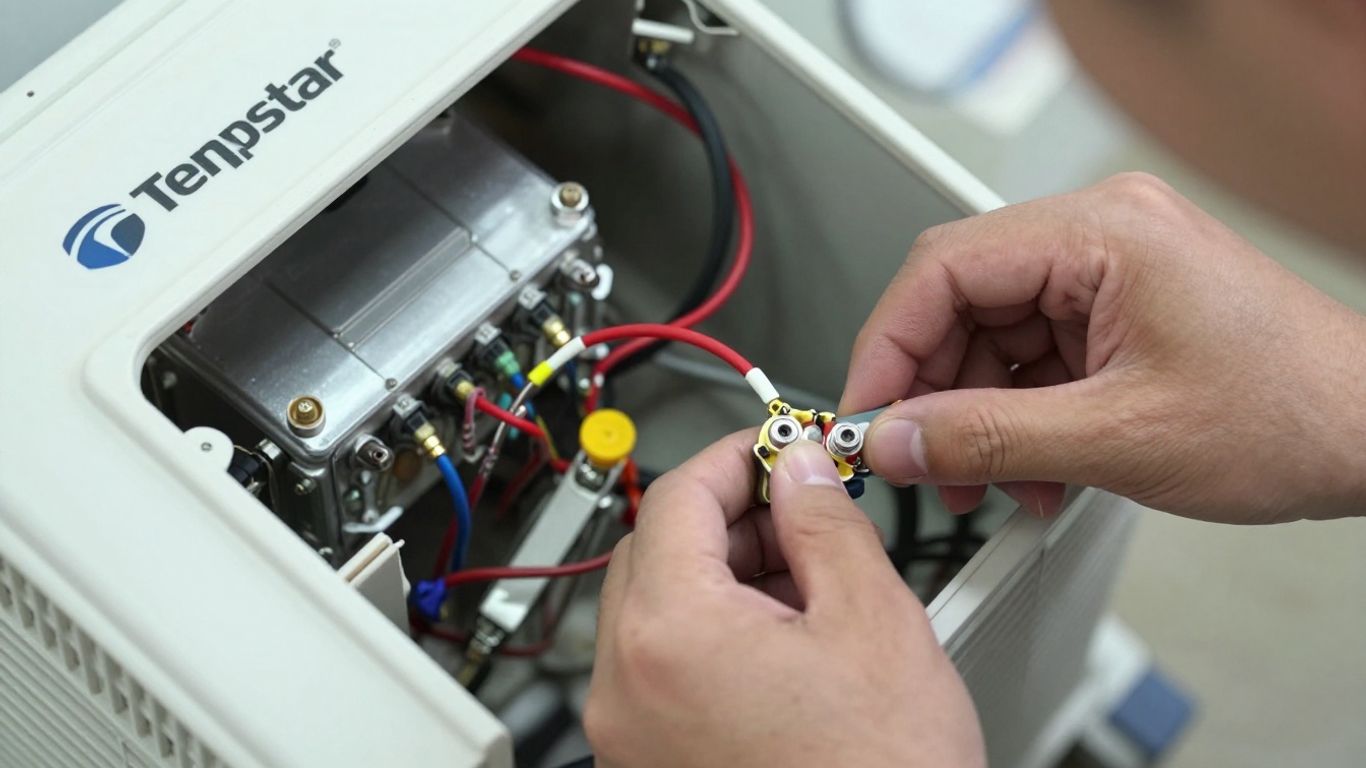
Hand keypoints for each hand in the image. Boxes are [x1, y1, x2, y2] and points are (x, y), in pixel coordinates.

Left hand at [584, 432, 983, 767]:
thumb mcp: (873, 621)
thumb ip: (825, 522)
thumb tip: (799, 470)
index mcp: (668, 634)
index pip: (676, 497)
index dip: (736, 457)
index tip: (779, 448)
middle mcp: (625, 686)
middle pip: (656, 550)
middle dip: (732, 519)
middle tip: (804, 514)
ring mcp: (630, 734)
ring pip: (659, 610)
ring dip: (727, 579)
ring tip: (814, 589)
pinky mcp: (650, 765)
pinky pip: (664, 670)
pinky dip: (715, 638)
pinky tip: (790, 647)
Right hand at [843, 172, 1365, 523]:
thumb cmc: (1292, 413)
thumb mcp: (1117, 438)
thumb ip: (987, 438)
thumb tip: (894, 440)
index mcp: (1100, 233)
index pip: (942, 268)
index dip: (886, 347)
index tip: (863, 415)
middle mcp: (1099, 236)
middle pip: (960, 303)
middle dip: (935, 394)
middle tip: (918, 462)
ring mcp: (1109, 273)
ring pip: (992, 338)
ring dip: (979, 419)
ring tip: (993, 485)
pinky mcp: (1119, 311)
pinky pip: (1034, 359)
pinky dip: (1020, 419)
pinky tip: (1032, 473)